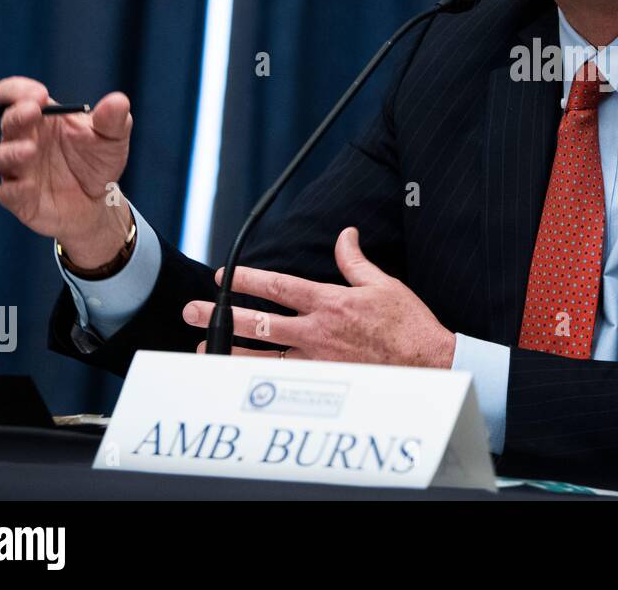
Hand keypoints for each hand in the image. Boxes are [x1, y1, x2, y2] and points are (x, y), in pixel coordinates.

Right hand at [0, 76, 133, 265]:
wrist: (98, 201)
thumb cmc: (97, 161)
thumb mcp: (112, 138)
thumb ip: (113, 120)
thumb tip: (118, 100)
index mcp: (41, 117)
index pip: (15, 95)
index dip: (18, 90)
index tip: (39, 94)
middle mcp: (22, 139)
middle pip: (8, 122)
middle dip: (17, 115)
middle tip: (33, 111)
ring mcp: (17, 169)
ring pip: (1, 157)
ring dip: (12, 151)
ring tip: (30, 149)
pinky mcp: (17, 198)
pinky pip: (9, 192)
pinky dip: (17, 188)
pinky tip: (30, 185)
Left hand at [183, 227, 455, 368]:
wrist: (427, 364)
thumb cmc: (408, 325)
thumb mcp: (383, 284)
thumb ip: (355, 261)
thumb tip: (345, 235)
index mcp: (329, 302)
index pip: (277, 286)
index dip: (246, 279)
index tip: (224, 276)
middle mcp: (316, 331)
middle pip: (257, 322)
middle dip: (219, 314)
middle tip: (190, 311)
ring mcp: (316, 360)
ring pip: (260, 355)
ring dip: (227, 349)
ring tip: (202, 346)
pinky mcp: (322, 382)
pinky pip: (280, 378)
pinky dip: (254, 376)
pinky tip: (234, 377)